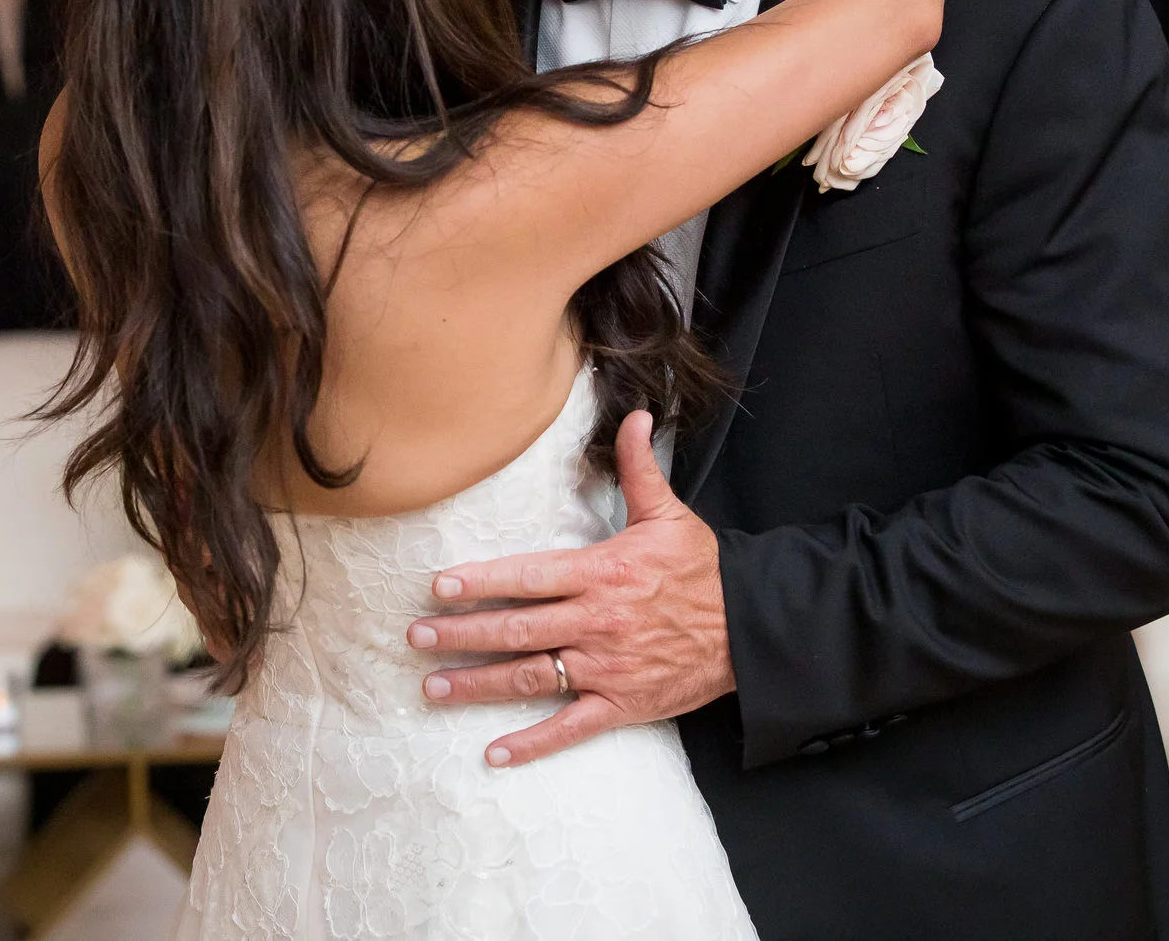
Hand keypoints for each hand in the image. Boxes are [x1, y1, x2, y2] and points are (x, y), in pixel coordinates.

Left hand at [410, 410, 733, 767]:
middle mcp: (597, 622)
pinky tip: (494, 752)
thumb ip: (638, 468)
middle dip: (461, 634)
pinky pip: (570, 727)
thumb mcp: (669, 514)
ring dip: (479, 684)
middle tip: (416, 636)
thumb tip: (633, 416)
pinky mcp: (622, 705)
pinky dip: (532, 743)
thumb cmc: (704, 570)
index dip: (482, 583)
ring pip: (532, 678)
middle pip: (517, 629)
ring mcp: (607, 669)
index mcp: (602, 573)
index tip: (439, 587)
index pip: (529, 577)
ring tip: (433, 686)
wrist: (752, 630)